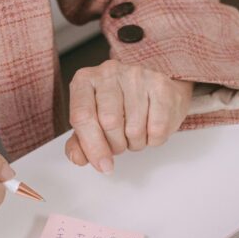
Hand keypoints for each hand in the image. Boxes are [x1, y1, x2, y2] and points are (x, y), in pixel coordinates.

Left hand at [65, 60, 193, 172]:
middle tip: (120, 144)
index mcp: (85, 81)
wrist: (156, 92)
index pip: (82, 116)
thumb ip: (81, 142)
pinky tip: (150, 127)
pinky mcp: (161, 85)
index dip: (92, 146)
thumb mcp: (94, 122)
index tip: (102, 165)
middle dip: (116, 145)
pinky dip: (153, 139)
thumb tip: (77, 158)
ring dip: (135, 143)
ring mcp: (137, 76)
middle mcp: (109, 72)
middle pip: (109, 123)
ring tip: (135, 133)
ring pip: (134, 129)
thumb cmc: (121, 107)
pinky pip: (157, 129)